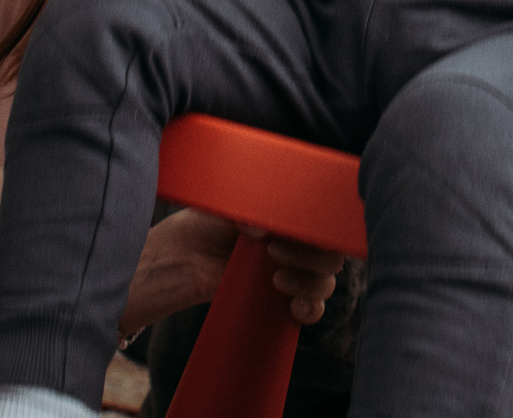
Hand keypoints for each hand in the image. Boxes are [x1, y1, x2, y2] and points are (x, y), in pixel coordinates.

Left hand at [120, 209, 343, 333]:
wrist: (181, 255)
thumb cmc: (206, 221)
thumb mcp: (227, 204)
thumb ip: (246, 208)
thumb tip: (261, 231)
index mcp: (291, 215)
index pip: (326, 221)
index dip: (321, 227)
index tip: (295, 228)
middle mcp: (298, 243)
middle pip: (331, 254)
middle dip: (311, 257)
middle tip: (273, 251)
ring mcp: (293, 272)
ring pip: (325, 281)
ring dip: (310, 283)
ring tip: (275, 280)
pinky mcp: (281, 299)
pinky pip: (312, 308)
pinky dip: (311, 309)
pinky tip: (294, 307)